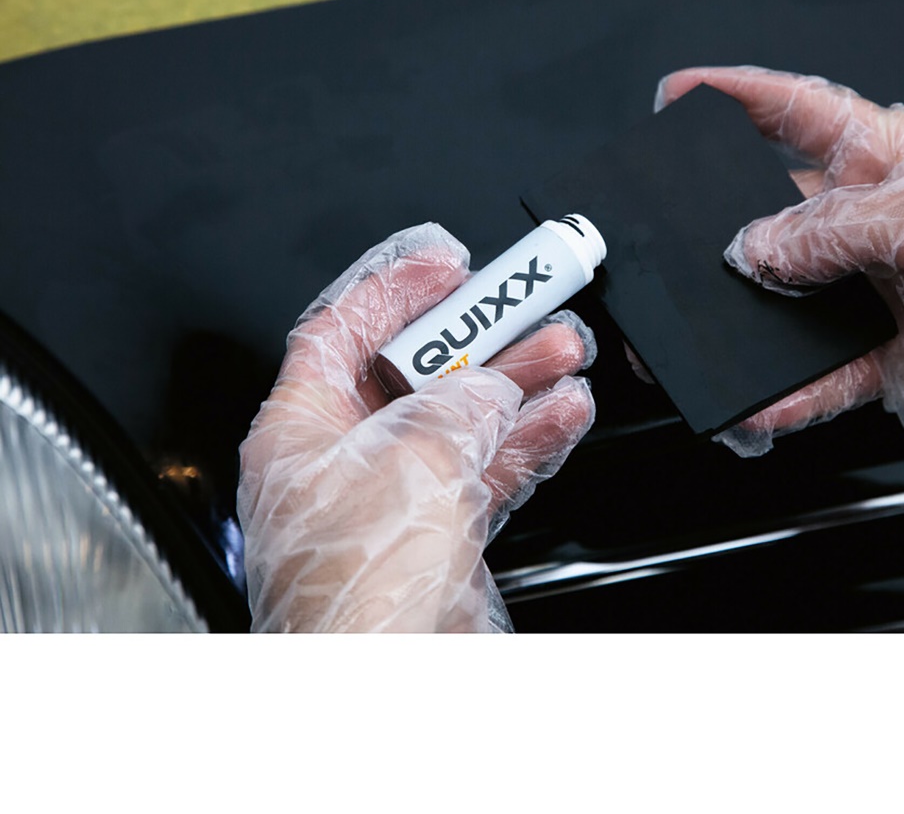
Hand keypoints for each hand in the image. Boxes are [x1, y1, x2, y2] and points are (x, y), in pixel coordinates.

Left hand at [237, 223, 595, 631]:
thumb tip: (488, 387)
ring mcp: (392, 497)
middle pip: (416, 371)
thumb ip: (458, 404)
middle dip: (478, 338)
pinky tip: (562, 414)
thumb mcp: (414, 457)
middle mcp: (342, 460)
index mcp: (302, 428)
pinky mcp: (435, 532)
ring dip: (516, 383)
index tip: (445, 264)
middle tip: (526, 307)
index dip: (394, 288)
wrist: (385, 676)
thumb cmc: (355, 585)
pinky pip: (485, 467)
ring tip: (563, 351)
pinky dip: (526, 439)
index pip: (342, 330)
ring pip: (461, 417)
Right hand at [657, 65, 903, 524]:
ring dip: (748, 318)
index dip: (739, 95)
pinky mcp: (885, 353)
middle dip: (726, 224)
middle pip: (780, 211)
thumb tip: (756, 247)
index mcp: (898, 159)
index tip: (683, 95)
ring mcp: (878, 288)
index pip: (803, 111)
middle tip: (678, 239)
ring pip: (788, 298)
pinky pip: (818, 371)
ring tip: (709, 330)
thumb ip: (834, 227)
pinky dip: (787, 391)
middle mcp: (881, 220)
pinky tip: (765, 400)